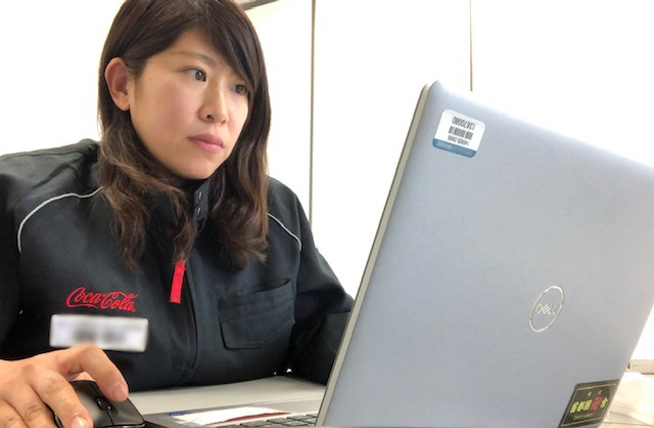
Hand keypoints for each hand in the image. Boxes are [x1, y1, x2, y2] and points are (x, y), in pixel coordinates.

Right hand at [0, 345, 127, 427]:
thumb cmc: (38, 380)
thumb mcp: (62, 375)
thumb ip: (84, 387)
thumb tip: (112, 405)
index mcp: (60, 361)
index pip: (88, 355)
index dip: (106, 372)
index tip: (121, 393)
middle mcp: (37, 371)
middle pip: (55, 387)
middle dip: (70, 408)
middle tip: (84, 426)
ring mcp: (15, 388)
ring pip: (31, 410)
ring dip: (45, 427)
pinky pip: (10, 424)